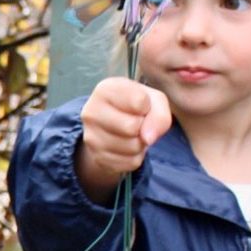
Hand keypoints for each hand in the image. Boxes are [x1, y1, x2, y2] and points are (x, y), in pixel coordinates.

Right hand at [76, 77, 171, 201]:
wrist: (113, 126)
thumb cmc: (135, 105)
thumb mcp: (153, 99)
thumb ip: (159, 112)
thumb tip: (148, 138)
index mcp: (105, 89)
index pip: (138, 101)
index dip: (147, 106)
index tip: (140, 106)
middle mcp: (91, 111)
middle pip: (132, 126)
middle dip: (143, 126)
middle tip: (137, 122)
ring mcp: (91, 136)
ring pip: (132, 146)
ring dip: (141, 143)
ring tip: (132, 134)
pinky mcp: (97, 157)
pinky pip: (130, 162)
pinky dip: (136, 156)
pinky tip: (127, 146)